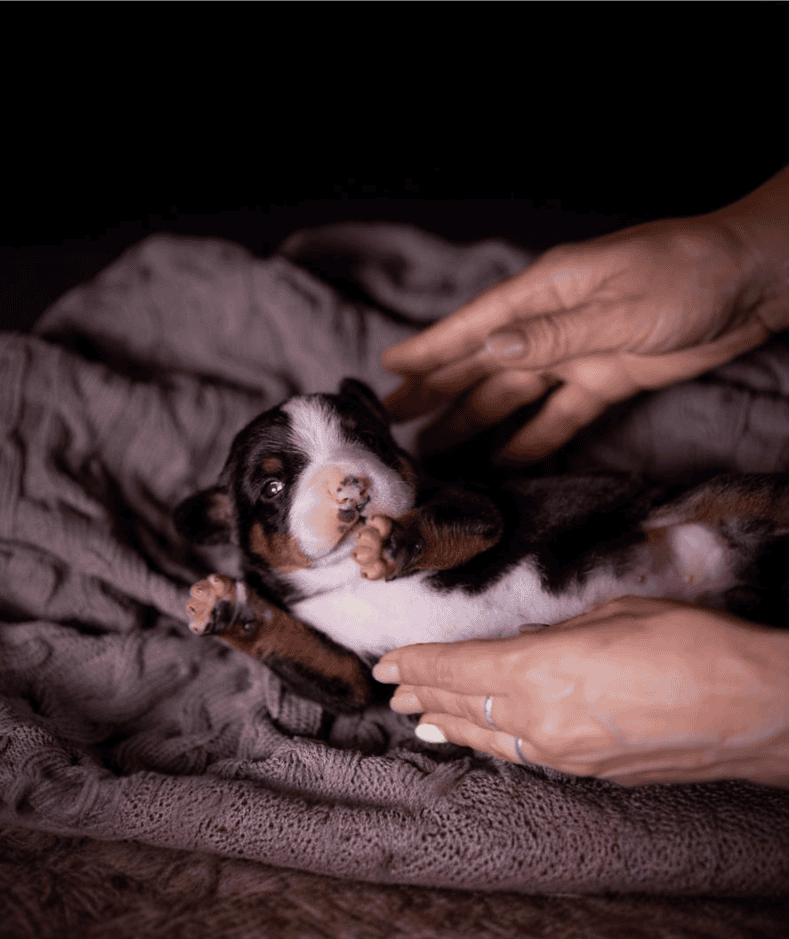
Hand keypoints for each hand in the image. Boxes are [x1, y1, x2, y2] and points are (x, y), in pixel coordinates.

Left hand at [372, 597, 788, 786]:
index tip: (388, 663)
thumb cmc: (691, 645)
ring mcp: (565, 755)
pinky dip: (493, 744)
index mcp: (538, 673)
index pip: (457, 669)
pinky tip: (484, 740)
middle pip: (464, 708)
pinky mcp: (592, 772)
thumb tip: (529, 648)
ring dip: (452, 725)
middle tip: (395, 690)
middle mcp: (540, 722)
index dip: (418, 665)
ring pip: (490, 739)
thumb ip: (557, 636)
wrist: (755, 710)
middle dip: (425, 695)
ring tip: (422, 717)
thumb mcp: (611, 616)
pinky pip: (525, 756)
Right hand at [382, 172, 788, 463]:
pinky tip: (504, 461)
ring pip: (514, 394)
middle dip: (439, 389)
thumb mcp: (619, 304)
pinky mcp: (607, 379)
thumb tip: (491, 353)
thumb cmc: (688, 273)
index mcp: (547, 290)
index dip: (431, 350)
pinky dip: (533, 439)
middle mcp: (553, 322)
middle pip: (483, 363)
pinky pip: (560, 416)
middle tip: (396, 419)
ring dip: (477, 421)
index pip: (475, 325)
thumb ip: (555, 334)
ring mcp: (579, 352)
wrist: (755, 281)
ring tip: (438, 450)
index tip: (389, 369)